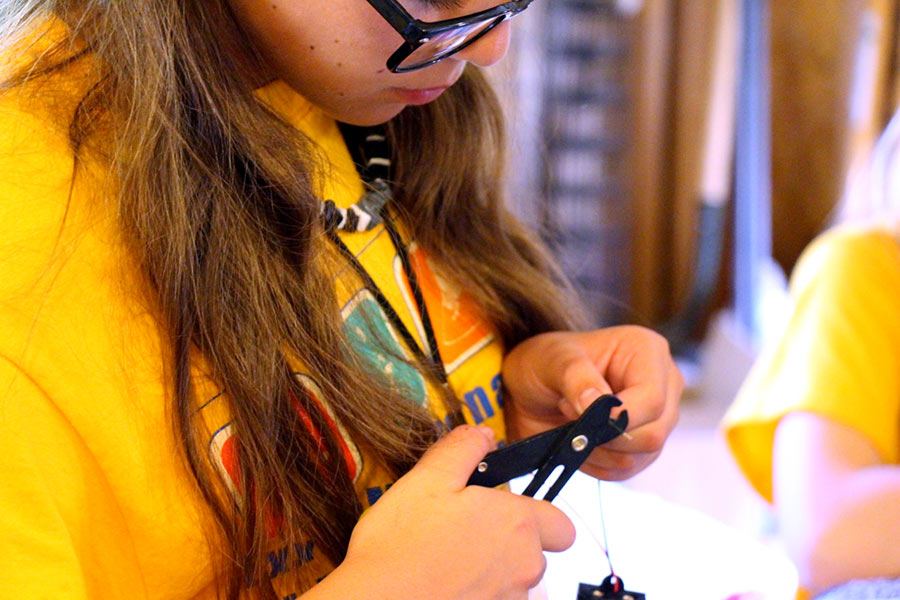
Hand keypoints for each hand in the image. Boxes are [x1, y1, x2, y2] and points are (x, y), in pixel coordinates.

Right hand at [324, 426, 574, 599]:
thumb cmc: (400, 542)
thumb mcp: (427, 479)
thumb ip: (463, 450)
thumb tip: (486, 435)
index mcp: (517, 525)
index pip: (561, 526)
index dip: (538, 518)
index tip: (502, 515)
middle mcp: (525, 569)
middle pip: (533, 555)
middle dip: (505, 546)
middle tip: (459, 535)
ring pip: (512, 585)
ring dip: (489, 575)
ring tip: (443, 565)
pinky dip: (472, 595)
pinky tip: (440, 588)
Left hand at [501, 326, 681, 480]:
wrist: (528, 389)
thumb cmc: (543, 363)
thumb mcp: (552, 361)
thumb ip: (576, 378)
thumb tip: (598, 403)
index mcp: (646, 351)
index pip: (652, 399)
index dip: (617, 418)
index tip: (577, 412)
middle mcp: (662, 384)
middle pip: (654, 432)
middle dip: (604, 435)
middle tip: (569, 413)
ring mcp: (657, 417)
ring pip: (643, 456)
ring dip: (597, 449)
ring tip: (572, 422)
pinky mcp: (643, 446)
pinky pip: (627, 470)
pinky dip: (596, 463)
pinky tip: (578, 439)